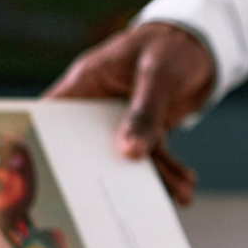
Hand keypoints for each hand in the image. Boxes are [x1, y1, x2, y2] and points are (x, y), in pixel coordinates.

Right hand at [45, 22, 214, 204]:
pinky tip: (185, 185)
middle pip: (93, 148)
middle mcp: (99, 106)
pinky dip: (170, 170)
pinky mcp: (147, 128)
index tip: (53, 180)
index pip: (55, 120)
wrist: (199, 43)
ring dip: (154, 178)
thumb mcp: (158, 74)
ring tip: (179, 194)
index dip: (47, 148)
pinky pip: (154, 155)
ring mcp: (121, 119)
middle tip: (125, 204)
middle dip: (111, 178)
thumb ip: (145, 112)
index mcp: (86, 84)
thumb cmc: (170, 45)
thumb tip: (130, 153)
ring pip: (130, 156)